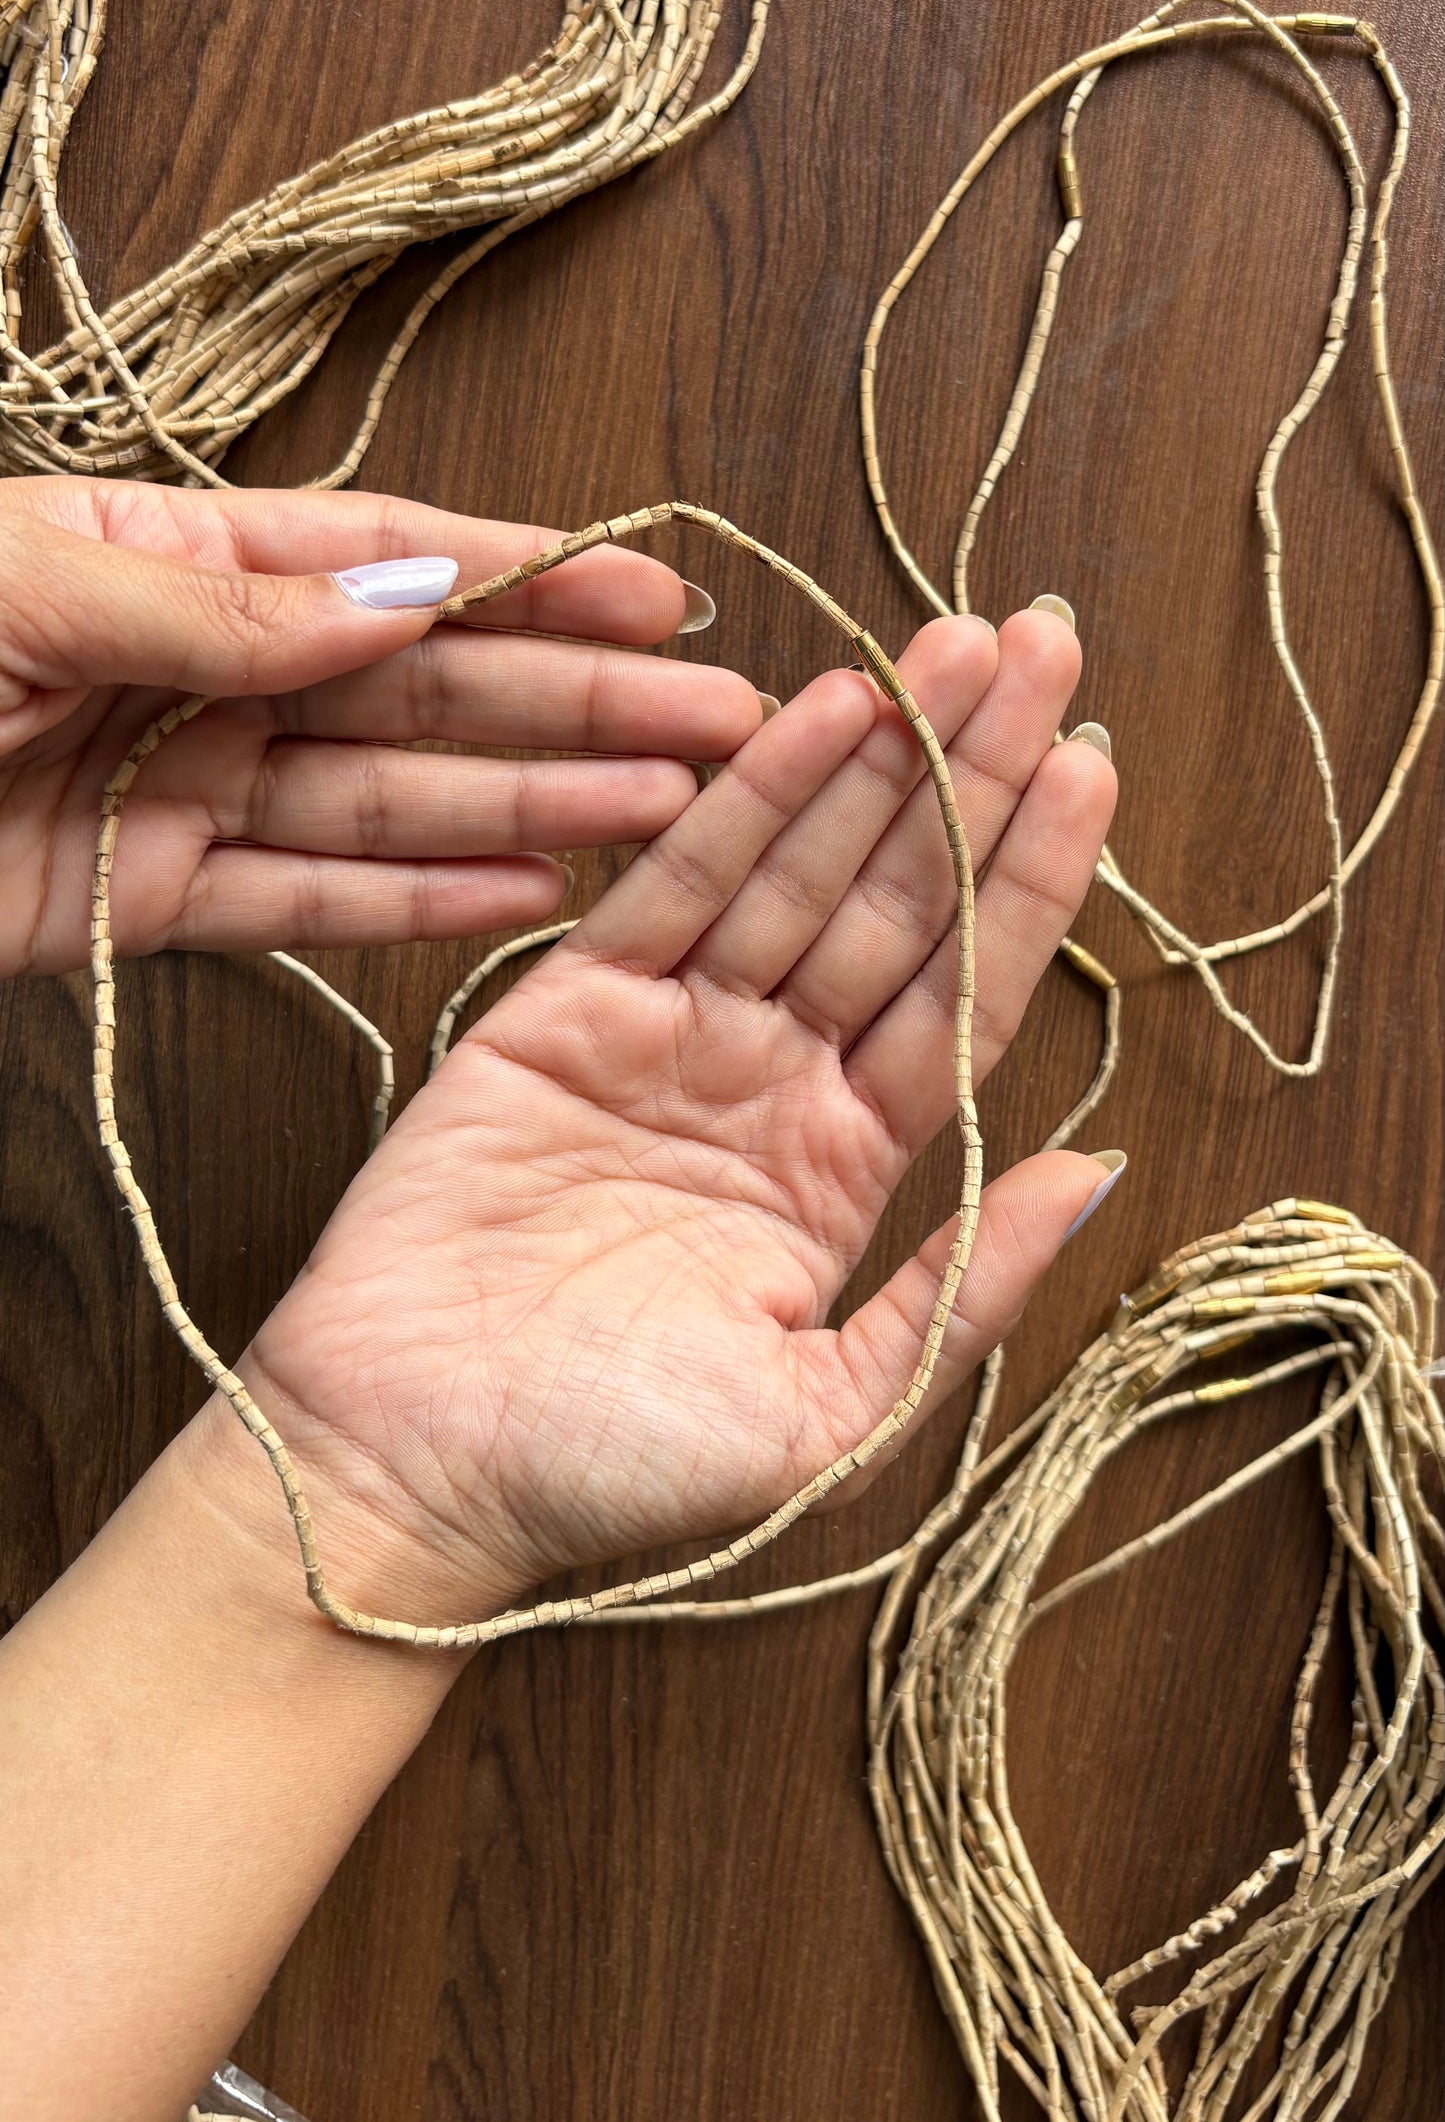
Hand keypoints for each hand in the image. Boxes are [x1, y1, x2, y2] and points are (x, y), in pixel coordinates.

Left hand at [0, 476, 761, 976]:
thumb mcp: (19, 585)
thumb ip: (213, 604)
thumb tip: (400, 595)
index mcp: (172, 552)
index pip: (389, 559)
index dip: (536, 576)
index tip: (660, 594)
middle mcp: (199, 666)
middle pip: (426, 683)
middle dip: (577, 702)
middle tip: (720, 727)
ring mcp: (176, 787)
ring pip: (392, 795)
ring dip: (534, 803)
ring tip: (667, 815)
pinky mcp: (139, 906)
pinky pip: (305, 901)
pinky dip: (417, 900)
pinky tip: (529, 889)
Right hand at [228, 605, 1118, 1626]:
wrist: (414, 1476)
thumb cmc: (617, 1473)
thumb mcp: (834, 1412)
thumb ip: (963, 1285)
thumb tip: (1097, 1168)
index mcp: (848, 1168)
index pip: (965, 994)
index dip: (1031, 877)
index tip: (1090, 759)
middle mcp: (773, 1083)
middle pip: (899, 903)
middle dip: (973, 774)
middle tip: (1039, 644)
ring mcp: (672, 1038)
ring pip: (800, 872)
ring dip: (878, 756)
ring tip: (954, 647)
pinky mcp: (563, 1011)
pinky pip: (674, 889)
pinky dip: (745, 802)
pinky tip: (818, 714)